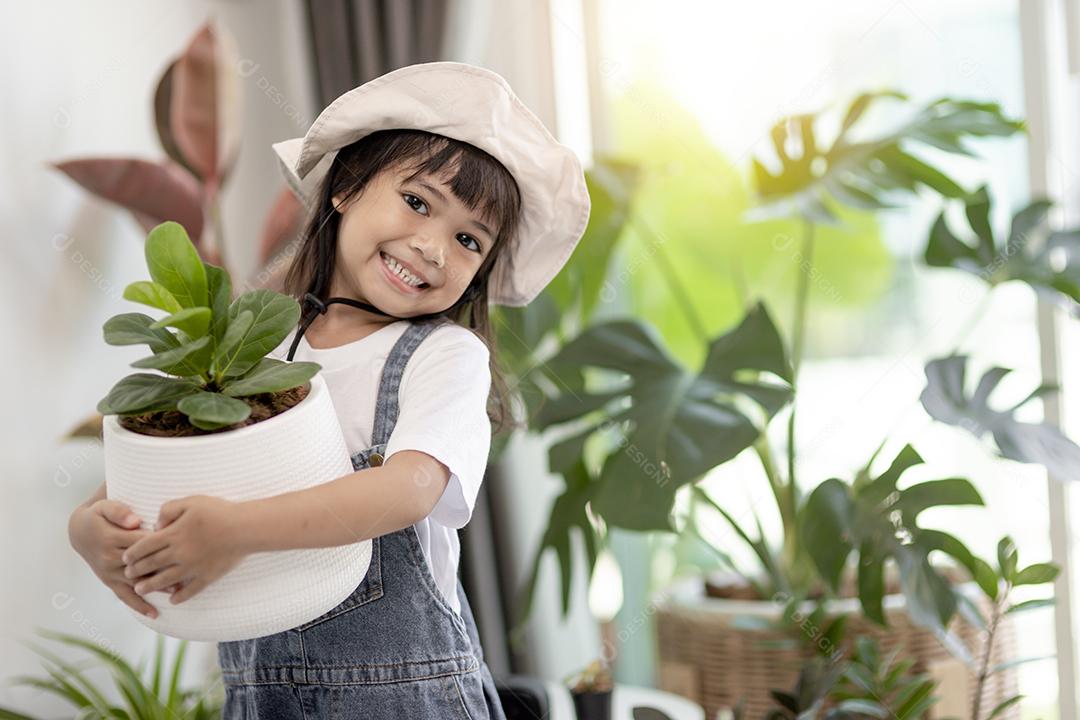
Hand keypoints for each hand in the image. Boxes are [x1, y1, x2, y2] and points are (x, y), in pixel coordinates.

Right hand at [67, 499, 179, 618]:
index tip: (182, 543)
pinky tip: (155, 613)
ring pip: (136, 583)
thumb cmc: (99, 515)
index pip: (142, 543)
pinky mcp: (109, 582)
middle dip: (164, 567)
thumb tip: (135, 521)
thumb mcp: (105, 506)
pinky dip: (139, 605)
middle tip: (188, 570)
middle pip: (142, 564)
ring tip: (177, 592)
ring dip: (156, 588)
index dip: (162, 542)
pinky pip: (124, 596)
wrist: (79, 531)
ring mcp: (109, 573)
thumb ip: (120, 512)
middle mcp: (110, 559)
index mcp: (112, 539)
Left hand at [122, 495, 248, 604]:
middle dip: (137, 570)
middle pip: (152, 565)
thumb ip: (168, 510)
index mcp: (174, 535)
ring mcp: (193, 568)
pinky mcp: (207, 576)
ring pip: (166, 580)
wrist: (245, 528)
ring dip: (151, 586)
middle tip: (128, 574)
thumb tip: (155, 525)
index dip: (132, 553)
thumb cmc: (219, 511)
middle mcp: (179, 554)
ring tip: (140, 590)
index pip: (145, 546)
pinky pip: (191, 590)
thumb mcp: (191, 502)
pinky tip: (174, 601)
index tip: (125, 558)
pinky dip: (181, 597)